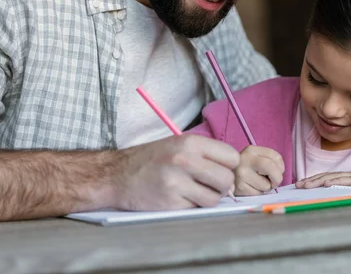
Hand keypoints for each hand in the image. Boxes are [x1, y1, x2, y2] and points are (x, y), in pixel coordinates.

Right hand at [113, 134, 239, 209]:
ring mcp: (177, 182)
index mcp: (190, 142)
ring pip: (215, 198)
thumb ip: (205, 154)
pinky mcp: (170, 203)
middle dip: (222, 186)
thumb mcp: (178, 144)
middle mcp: (185, 160)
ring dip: (208, 198)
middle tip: (209, 185)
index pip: (231, 156)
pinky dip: (192, 206)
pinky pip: (196, 208)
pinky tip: (179, 198)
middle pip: (227, 179)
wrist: (116, 176)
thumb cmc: (151, 160)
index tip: (220, 170)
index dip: (228, 166)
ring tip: (194, 192)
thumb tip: (233, 170)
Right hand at [234, 146, 284, 195]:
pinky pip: (259, 194)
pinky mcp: (240, 188)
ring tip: (256, 184)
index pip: (275, 156)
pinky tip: (251, 188)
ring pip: (266, 185)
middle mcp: (245, 159)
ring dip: (266, 187)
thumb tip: (280, 173)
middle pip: (270, 167)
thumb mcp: (255, 158)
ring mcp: (241, 174)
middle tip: (274, 182)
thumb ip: (269, 160)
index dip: (281, 166)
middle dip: (277, 177)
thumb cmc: (246, 168)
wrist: (224, 176)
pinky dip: (259, 193)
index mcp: (251, 150)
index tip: (279, 171)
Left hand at [296, 150, 350, 189]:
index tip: (304, 184)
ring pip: (334, 178)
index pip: (332, 177)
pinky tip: (326, 183)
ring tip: (304, 185)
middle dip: (311, 181)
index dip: (317, 180)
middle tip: (296, 186)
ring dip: (317, 181)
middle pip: (328, 176)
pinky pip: (348, 181)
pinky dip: (335, 182)